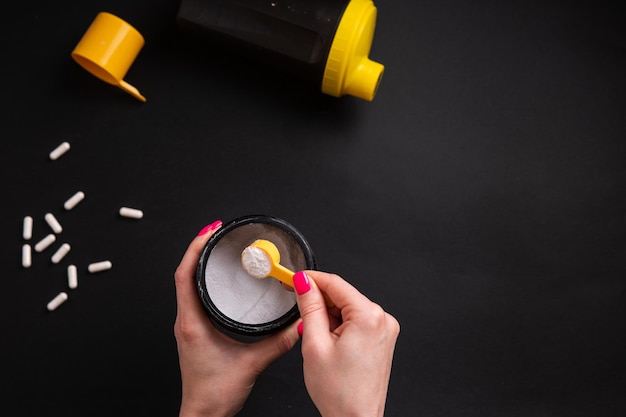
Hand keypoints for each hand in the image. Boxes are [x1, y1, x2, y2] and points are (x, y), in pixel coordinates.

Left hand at [174, 221, 300, 416]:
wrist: (203, 415)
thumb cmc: (215, 394)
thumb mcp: (252, 363)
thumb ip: (278, 342)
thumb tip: (297, 324)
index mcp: (192, 323)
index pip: (184, 275)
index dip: (195, 248)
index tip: (211, 230)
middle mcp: (186, 321)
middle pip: (184, 273)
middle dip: (199, 248)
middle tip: (217, 231)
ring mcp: (188, 326)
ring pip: (187, 285)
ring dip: (199, 263)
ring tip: (217, 248)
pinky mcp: (194, 331)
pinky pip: (194, 296)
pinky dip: (203, 280)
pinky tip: (218, 279)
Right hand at [293, 270, 399, 416]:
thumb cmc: (340, 392)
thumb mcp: (315, 344)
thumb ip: (310, 307)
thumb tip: (305, 283)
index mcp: (369, 317)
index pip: (336, 283)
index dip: (311, 278)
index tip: (294, 278)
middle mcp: (383, 319)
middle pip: (343, 295)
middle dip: (320, 300)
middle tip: (298, 309)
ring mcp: (385, 329)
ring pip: (349, 308)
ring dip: (329, 315)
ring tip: (317, 338)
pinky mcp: (382, 338)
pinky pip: (357, 320)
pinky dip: (340, 324)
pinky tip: (330, 341)